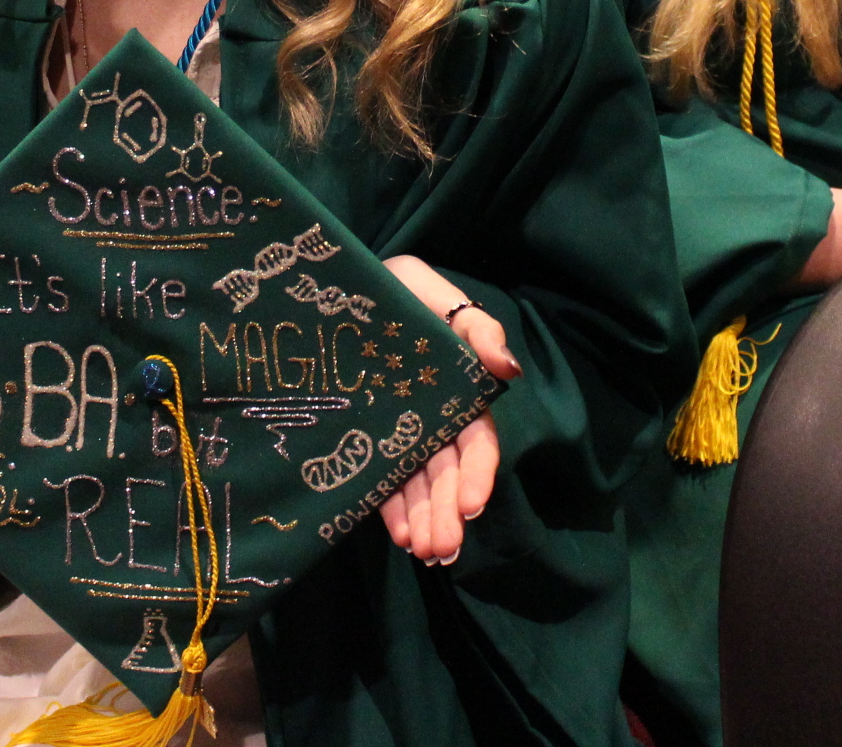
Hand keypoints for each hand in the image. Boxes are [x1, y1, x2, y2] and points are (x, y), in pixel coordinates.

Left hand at [375, 253, 517, 564]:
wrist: (333, 289)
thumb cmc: (393, 289)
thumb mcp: (431, 293)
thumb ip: (476, 328)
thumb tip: (507, 370)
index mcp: (458, 390)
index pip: (476, 442)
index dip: (477, 474)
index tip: (470, 506)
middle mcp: (433, 418)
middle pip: (448, 473)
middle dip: (449, 513)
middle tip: (444, 548)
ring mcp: (399, 433)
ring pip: (420, 486)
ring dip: (426, 521)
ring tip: (424, 552)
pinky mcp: (368, 442)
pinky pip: (384, 483)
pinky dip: (395, 512)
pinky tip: (402, 537)